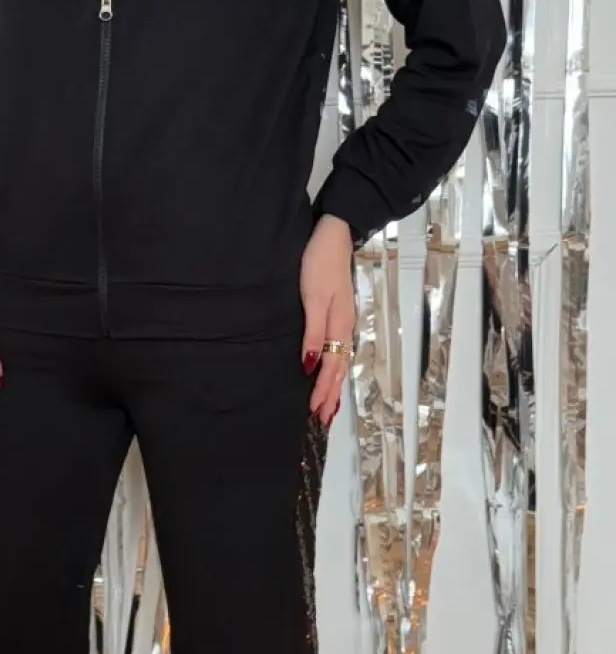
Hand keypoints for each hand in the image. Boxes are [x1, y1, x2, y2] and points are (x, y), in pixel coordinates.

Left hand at [300, 215, 355, 426]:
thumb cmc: (319, 263)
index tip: (315, 411)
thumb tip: (310, 364)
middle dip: (331, 394)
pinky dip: (333, 366)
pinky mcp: (337, 313)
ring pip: (340, 360)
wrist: (333, 235)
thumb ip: (312, 331)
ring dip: (333, 384)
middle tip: (322, 418)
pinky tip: (328, 370)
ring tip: (328, 404)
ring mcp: (342, 320)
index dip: (323, 390)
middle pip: (339, 368)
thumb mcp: (313, 297)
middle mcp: (344, 326)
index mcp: (339, 325)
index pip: (331, 366)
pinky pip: (337, 348)